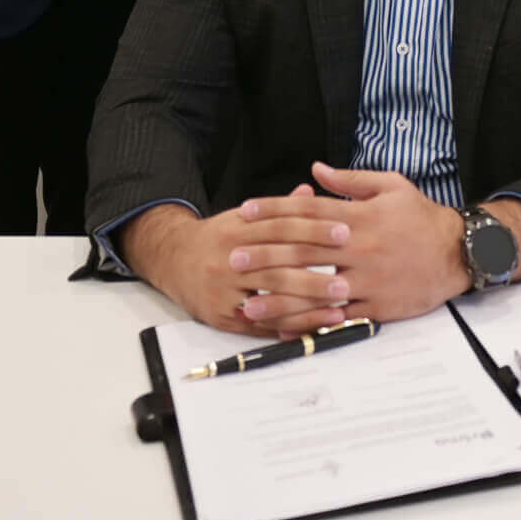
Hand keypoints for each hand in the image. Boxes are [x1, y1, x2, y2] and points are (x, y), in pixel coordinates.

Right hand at [120, 200, 353, 337]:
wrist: (173, 260)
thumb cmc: (219, 238)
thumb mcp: (242, 217)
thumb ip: (278, 209)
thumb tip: (309, 192)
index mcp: (238, 230)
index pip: (281, 228)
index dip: (314, 229)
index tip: (345, 233)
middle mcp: (229, 260)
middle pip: (277, 267)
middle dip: (314, 275)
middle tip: (346, 279)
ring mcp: (224, 291)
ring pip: (270, 299)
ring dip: (306, 306)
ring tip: (338, 308)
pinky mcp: (221, 316)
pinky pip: (258, 325)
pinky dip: (286, 326)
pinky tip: (311, 327)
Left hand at [245, 166, 520, 335]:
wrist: (458, 252)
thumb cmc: (422, 217)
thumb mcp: (391, 186)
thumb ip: (350, 179)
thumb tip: (315, 170)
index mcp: (360, 217)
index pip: (308, 211)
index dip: (274, 209)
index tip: (246, 211)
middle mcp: (359, 248)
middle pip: (303, 251)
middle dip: (265, 254)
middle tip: (234, 258)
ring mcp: (366, 280)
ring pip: (315, 290)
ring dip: (278, 297)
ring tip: (248, 302)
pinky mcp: (375, 306)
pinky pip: (336, 318)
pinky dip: (309, 323)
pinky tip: (285, 326)